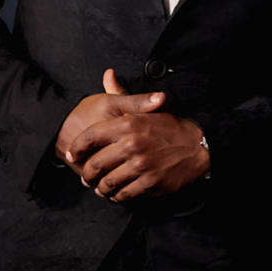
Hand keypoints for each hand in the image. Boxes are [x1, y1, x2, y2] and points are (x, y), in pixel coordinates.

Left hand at [68, 73, 208, 201]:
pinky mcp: (150, 182)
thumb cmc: (170, 128)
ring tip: (102, 187)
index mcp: (129, 123)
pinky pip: (123, 195)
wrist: (198, 146)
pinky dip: (118, 196)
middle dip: (88, 174)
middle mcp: (132, 144)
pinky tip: (119, 192)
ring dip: (101, 188)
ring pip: (107, 184)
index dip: (77, 148)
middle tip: (87, 177)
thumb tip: (108, 74)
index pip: (90, 137)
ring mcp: (141, 165)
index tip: (73, 155)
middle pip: (94, 165)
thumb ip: (122, 94)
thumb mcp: (146, 109)